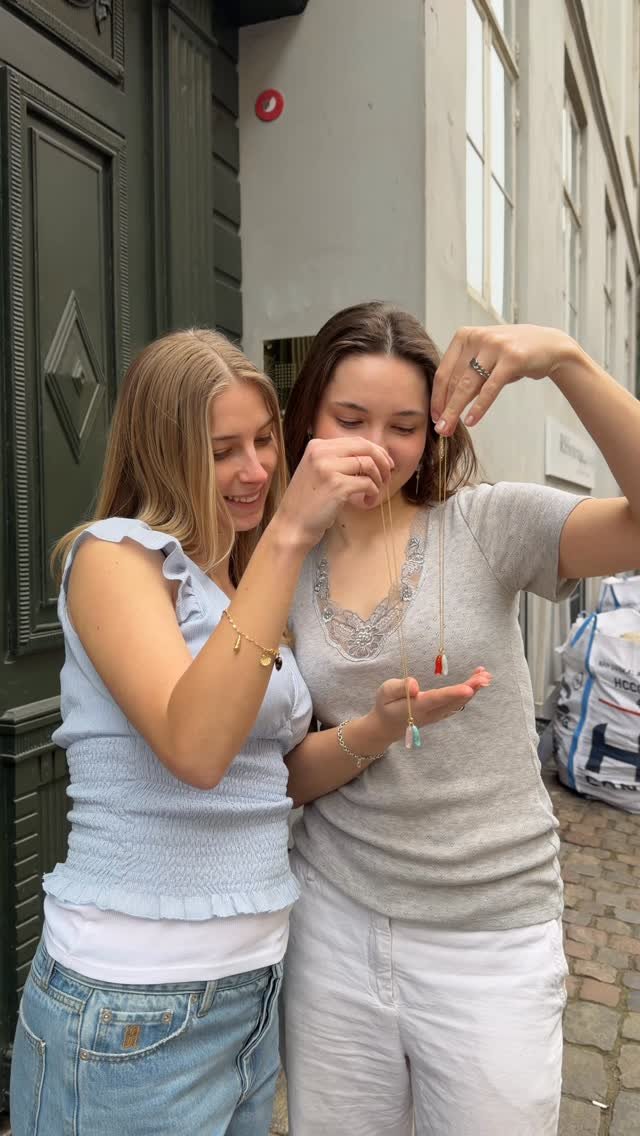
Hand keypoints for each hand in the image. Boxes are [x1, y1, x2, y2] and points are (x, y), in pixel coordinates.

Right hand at [274, 437, 393, 548]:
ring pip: (368, 464)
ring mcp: (328, 467)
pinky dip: (373, 492)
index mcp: (317, 445)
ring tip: (375, 491)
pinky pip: (367, 483)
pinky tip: (367, 501)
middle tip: (388, 475)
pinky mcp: (337, 485)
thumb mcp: (318, 471)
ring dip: (378, 479)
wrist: (292, 525)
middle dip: (382, 460)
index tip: (385, 463)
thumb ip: (338, 460)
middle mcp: (321, 452)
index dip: (376, 451)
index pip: (356, 440)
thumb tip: (372, 456)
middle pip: (365, 447)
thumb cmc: (308, 502)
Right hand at [369, 667, 492, 745]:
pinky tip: (477, 681)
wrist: (387, 727)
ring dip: (473, 689)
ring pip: (458, 703)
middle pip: (453, 701)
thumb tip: (415, 685)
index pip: (437, 699)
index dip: (453, 694)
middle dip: (471, 689)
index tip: (468, 689)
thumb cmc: (385, 705)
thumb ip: (399, 687)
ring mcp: (438, 715)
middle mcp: (431, 713)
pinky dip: (469, 692)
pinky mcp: (441, 712)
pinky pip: (457, 703)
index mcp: (417, 707)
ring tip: (485, 675)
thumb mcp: (384, 692)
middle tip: (485, 677)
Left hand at [430, 324, 578, 435]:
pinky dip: (479, 407)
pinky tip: (471, 421)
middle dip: (445, 407)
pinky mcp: (512, 358)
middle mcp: (478, 337)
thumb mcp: (485, 358)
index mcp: (465, 335)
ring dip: (456, 410)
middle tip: (440, 429)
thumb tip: (445, 405)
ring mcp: (495, 346)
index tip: (434, 416)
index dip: (437, 396)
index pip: (444, 371)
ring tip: (449, 428)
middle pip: (454, 380)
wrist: (549, 345)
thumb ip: (466, 375)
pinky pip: (490, 388)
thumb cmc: (512, 355)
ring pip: (468, 385)